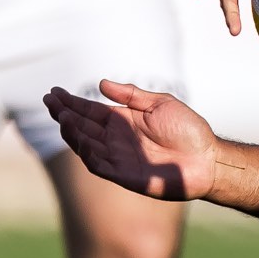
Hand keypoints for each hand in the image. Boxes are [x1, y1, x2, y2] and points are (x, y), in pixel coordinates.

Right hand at [44, 80, 220, 201]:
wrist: (208, 159)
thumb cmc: (189, 130)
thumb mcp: (161, 104)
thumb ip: (132, 95)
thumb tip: (101, 83)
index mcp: (123, 120)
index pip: (89, 110)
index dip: (71, 102)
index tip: (54, 92)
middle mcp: (116, 139)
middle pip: (82, 126)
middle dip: (64, 114)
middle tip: (50, 101)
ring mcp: (118, 157)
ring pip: (85, 145)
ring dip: (72, 132)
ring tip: (63, 117)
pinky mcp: (123, 174)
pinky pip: (99, 165)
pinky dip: (88, 153)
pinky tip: (81, 139)